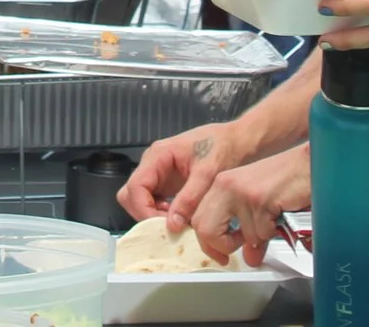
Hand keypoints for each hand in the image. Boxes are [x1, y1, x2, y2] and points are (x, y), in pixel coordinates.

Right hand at [118, 121, 252, 227]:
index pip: (135, 187)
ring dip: (152, 215)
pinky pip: (153, 202)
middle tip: (169, 226)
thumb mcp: (208, 174)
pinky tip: (181, 218)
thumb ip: (189, 198)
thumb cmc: (223, 149)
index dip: (143, 209)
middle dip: (145, 213)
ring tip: (177, 223)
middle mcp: (153, 164)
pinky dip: (161, 214)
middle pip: (131, 194)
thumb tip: (172, 225)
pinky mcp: (167, 183)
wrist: (237, 141)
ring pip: (139, 200)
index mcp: (158, 155)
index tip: (163, 226)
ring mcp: (158, 174)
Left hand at [189, 145, 312, 268]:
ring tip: (271, 220)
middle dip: (222, 246)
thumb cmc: (285, 180)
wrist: (307, 165)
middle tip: (240, 248)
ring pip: (240, 236)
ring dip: (260, 238)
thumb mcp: (258, 206)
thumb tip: (249, 258)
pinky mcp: (259, 199)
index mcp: (220, 185)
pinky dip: (273, 232)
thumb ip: (249, 232)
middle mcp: (225, 186)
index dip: (208, 244)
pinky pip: (261, 233)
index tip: (220, 255)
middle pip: (204, 229)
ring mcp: (241, 192)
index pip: (198, 220)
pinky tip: (279, 215)